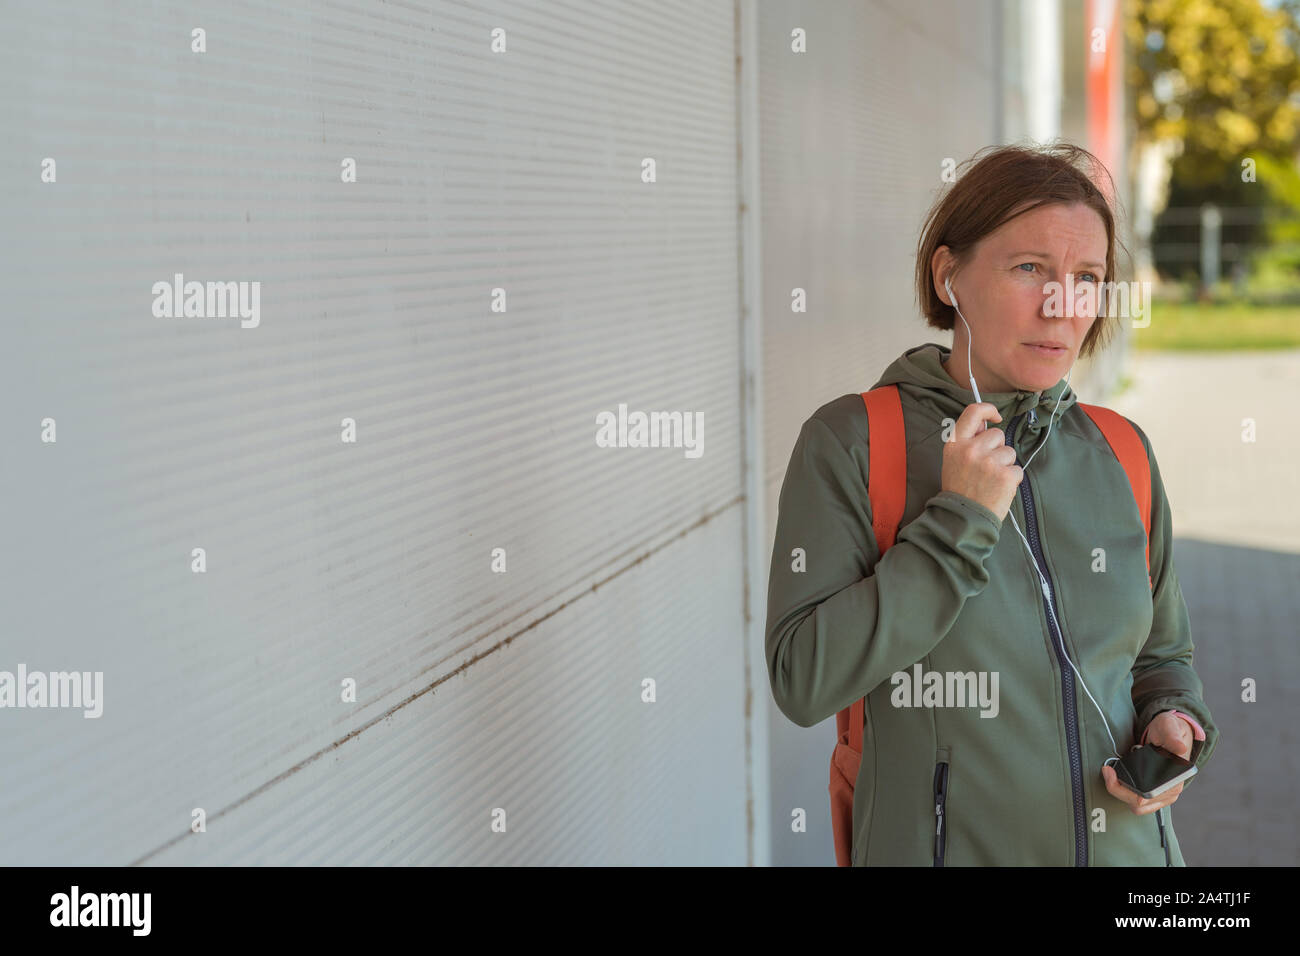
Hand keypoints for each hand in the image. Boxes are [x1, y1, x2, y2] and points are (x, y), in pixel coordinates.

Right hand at [941, 402, 1022, 520]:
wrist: (962, 518)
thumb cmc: (959, 489)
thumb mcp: (953, 460)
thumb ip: (968, 441)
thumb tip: (986, 425)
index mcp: (956, 444)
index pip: (973, 412)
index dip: (988, 410)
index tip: (996, 417)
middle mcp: (971, 450)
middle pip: (998, 435)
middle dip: (997, 448)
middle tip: (986, 468)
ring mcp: (989, 462)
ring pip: (1010, 452)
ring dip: (1005, 465)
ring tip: (991, 480)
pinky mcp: (1005, 475)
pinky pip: (1017, 469)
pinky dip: (1011, 480)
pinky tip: (998, 489)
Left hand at [1101, 711, 1193, 814]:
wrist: (1169, 733)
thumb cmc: (1169, 730)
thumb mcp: (1169, 727)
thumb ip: (1173, 736)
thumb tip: (1180, 748)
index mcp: (1178, 778)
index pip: (1152, 794)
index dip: (1129, 790)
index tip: (1112, 773)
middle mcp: (1172, 791)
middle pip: (1140, 803)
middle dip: (1119, 789)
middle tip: (1107, 771)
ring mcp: (1163, 795)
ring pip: (1137, 806)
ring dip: (1120, 792)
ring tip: (1111, 774)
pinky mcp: (1154, 795)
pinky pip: (1137, 803)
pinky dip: (1124, 793)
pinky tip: (1117, 779)